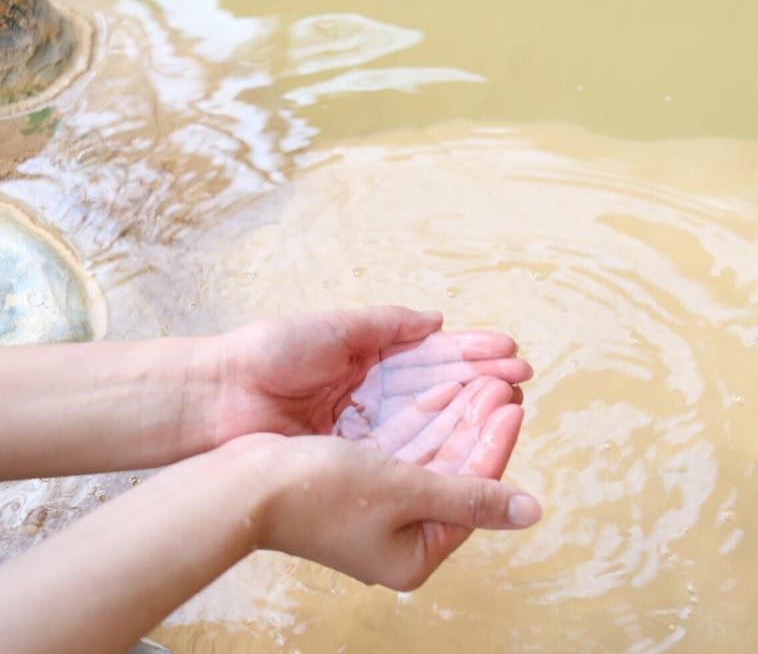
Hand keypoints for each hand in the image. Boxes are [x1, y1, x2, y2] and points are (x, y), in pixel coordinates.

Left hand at [206, 306, 531, 450]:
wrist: (216, 399)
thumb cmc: (268, 353)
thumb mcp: (333, 328)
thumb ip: (386, 324)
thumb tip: (436, 320)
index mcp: (370, 358)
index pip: (432, 355)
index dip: (470, 353)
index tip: (509, 351)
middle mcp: (373, 395)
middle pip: (439, 389)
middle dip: (481, 382)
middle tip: (522, 379)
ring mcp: (366, 428)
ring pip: (429, 420)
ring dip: (469, 413)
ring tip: (509, 404)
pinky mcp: (355, 457)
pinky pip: (405, 450)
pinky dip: (439, 444)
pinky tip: (472, 438)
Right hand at [246, 376, 541, 589]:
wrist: (243, 484)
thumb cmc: (319, 493)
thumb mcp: (406, 491)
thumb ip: (470, 496)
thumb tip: (531, 512)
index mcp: (416, 555)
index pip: (474, 492)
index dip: (495, 444)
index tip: (511, 404)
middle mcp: (402, 536)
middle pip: (457, 472)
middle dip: (477, 425)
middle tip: (501, 385)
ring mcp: (380, 512)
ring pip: (434, 457)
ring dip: (456, 419)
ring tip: (481, 382)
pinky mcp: (360, 486)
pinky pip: (406, 451)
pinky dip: (425, 424)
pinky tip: (443, 394)